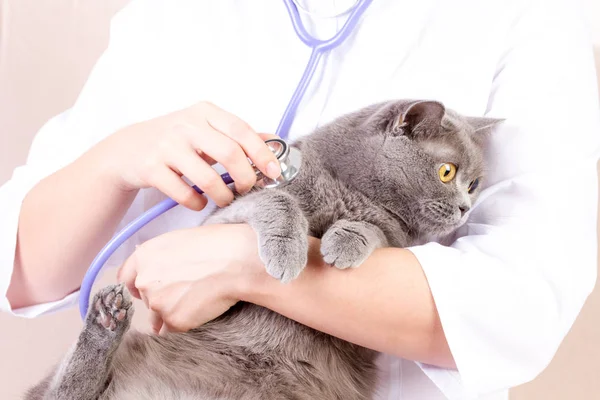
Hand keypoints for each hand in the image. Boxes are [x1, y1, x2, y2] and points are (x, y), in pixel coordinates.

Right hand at [91, 101, 280, 209]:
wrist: (127, 149)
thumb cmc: (176, 141)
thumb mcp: (206, 129)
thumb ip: (238, 136)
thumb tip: (276, 142)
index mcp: (204, 112)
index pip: (241, 129)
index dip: (262, 153)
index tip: (274, 172)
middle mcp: (185, 125)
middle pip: (229, 153)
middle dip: (245, 178)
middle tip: (247, 189)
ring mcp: (166, 146)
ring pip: (207, 178)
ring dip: (222, 196)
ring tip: (224, 199)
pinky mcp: (150, 168)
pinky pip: (184, 193)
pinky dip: (197, 203)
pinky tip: (199, 201)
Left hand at [117, 224, 262, 333]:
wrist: (237, 261)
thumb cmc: (216, 244)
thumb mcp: (180, 239)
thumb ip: (160, 256)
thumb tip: (156, 267)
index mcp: (144, 256)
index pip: (125, 278)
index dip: (137, 284)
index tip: (147, 289)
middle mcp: (144, 280)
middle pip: (145, 298)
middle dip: (159, 298)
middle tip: (183, 293)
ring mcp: (157, 303)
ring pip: (157, 316)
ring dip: (171, 313)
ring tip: (195, 302)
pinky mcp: (174, 321)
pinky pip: (172, 329)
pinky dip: (183, 323)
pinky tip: (199, 310)